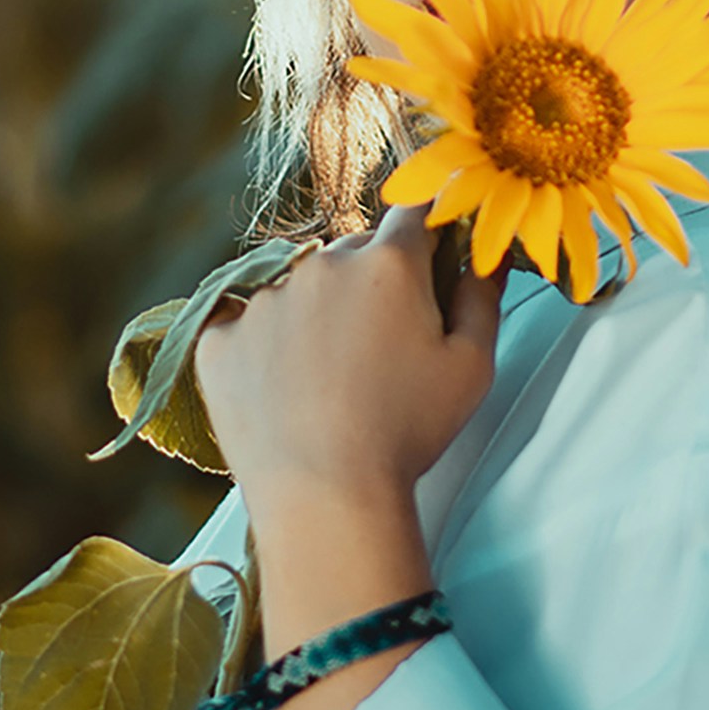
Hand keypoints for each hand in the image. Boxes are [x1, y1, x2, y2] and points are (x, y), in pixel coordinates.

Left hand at [191, 200, 501, 511]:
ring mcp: (264, 299)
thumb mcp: (472, 366)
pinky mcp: (220, 337)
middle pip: (355, 251)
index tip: (429, 262)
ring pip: (299, 285)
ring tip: (330, 379)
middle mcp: (321, 264)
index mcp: (388, 264)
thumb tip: (488, 250)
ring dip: (317, 312)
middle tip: (381, 347)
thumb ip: (483, 293)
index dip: (427, 234)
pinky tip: (285, 389)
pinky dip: (265, 346)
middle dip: (372, 283)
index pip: (414, 212)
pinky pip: (245, 323)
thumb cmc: (407, 433)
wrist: (324, 497)